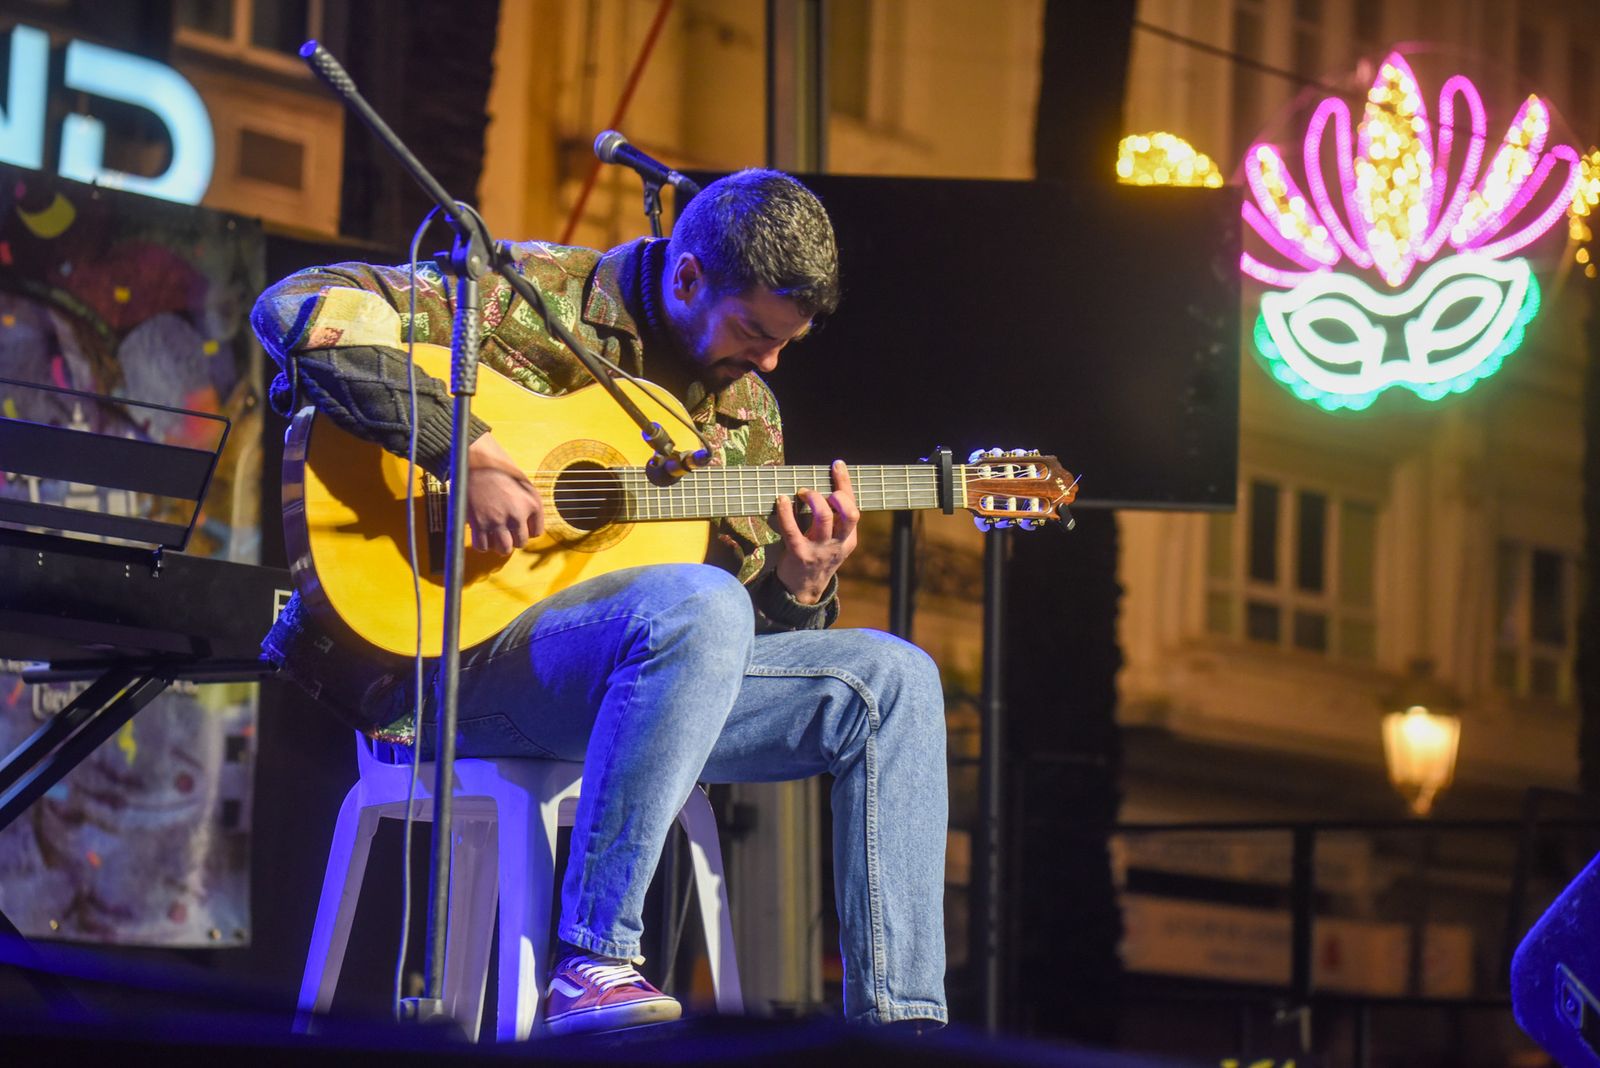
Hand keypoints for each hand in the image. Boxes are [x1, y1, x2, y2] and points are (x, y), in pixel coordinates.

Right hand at [465, 432, 542, 553]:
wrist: (476, 459)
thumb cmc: (499, 468)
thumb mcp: (524, 484)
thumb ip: (528, 504)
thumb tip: (528, 524)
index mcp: (532, 504)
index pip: (537, 532)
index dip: (527, 530)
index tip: (518, 525)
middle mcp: (517, 515)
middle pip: (520, 543)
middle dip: (513, 539)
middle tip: (505, 530)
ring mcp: (497, 521)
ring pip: (503, 549)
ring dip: (499, 545)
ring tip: (495, 536)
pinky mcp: (478, 524)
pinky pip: (482, 547)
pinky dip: (482, 545)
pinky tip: (482, 535)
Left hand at [774, 460, 858, 603]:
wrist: (803, 591)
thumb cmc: (817, 559)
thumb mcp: (834, 543)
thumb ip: (835, 522)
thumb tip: (826, 487)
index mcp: (848, 539)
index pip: (854, 509)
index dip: (845, 484)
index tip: (837, 465)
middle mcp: (837, 544)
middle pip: (848, 514)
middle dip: (837, 494)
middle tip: (821, 490)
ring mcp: (819, 549)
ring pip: (823, 517)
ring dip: (813, 498)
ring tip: (802, 492)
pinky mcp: (798, 554)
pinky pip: (792, 528)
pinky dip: (786, 511)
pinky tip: (781, 500)